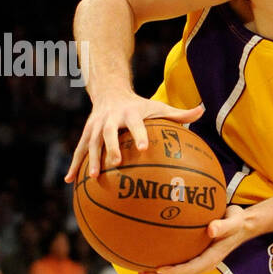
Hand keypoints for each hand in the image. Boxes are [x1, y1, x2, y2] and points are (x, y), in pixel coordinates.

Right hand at [66, 92, 205, 181]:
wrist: (110, 92)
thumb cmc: (140, 106)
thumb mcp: (158, 106)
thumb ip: (179, 113)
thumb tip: (203, 111)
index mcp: (129, 113)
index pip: (135, 125)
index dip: (138, 135)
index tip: (143, 148)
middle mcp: (110, 119)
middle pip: (108, 133)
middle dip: (111, 147)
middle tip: (115, 162)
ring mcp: (95, 126)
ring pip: (90, 143)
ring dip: (90, 159)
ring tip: (92, 177)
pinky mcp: (86, 133)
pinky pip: (79, 150)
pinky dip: (74, 165)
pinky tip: (69, 181)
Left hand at [141, 206, 249, 273]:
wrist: (243, 224)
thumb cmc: (236, 220)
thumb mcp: (234, 220)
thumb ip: (224, 225)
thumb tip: (211, 229)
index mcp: (213, 257)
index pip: (192, 268)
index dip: (175, 271)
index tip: (159, 269)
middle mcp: (206, 263)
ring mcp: (202, 262)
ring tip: (141, 271)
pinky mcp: (198, 257)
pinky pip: (181, 265)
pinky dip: (166, 266)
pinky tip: (153, 258)